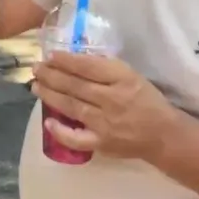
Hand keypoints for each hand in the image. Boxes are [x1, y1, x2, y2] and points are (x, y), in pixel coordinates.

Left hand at [31, 52, 179, 160]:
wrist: (162, 134)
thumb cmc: (147, 100)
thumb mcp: (132, 75)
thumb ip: (106, 68)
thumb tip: (75, 59)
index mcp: (123, 78)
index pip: (88, 66)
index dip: (66, 60)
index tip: (50, 56)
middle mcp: (112, 99)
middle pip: (75, 85)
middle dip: (52, 75)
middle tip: (36, 69)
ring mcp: (105, 122)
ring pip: (72, 107)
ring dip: (50, 95)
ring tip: (35, 86)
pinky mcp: (102, 143)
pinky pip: (77, 138)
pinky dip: (61, 131)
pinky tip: (48, 122)